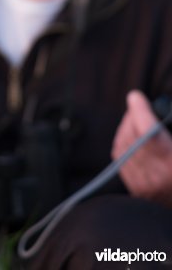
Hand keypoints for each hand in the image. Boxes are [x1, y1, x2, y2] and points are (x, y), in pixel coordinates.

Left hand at [112, 90, 171, 205]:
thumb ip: (169, 125)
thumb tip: (156, 105)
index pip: (149, 132)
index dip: (140, 111)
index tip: (136, 97)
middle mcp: (157, 177)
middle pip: (133, 137)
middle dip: (132, 117)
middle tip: (138, 106)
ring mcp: (145, 186)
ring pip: (123, 148)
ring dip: (126, 129)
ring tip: (136, 120)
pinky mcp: (137, 191)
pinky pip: (121, 160)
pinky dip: (124, 143)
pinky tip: (133, 137)